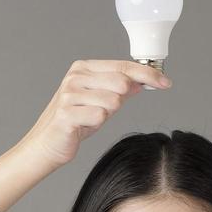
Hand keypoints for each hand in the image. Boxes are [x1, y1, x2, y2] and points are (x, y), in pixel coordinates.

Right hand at [16, 59, 171, 169]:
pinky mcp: (67, 113)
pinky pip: (100, 117)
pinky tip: (83, 126)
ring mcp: (69, 94)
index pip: (124, 66)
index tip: (165, 83)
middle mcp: (75, 77)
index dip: (148, 74)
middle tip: (105, 110)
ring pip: (113, 101)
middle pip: (121, 82)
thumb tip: (142, 82)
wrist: (46, 145)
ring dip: (107, 114)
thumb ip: (119, 89)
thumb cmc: (73, 123)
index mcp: (83, 68)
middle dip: (121, 100)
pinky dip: (96, 124)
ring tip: (90, 118)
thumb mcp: (99, 101)